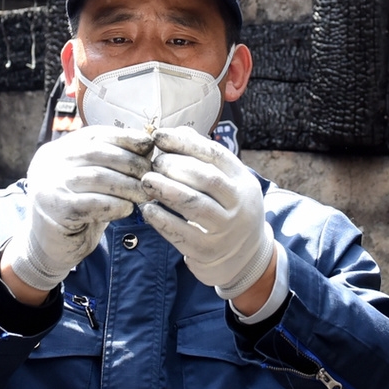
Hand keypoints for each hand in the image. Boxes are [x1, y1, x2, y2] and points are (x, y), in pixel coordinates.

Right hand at [3, 126, 154, 291]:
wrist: (49, 247)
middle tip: (151, 176)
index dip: (124, 137)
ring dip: (127, 185)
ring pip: (97, 177)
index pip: (94, 135)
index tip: (148, 144)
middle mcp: (50, 163)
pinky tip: (128, 209)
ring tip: (144, 195)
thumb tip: (147, 145)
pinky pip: (92, 203)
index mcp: (59, 150)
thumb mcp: (93, 182)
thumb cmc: (79, 212)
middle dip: (130, 162)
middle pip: (97, 153)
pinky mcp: (55, 209)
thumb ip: (111, 163)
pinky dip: (115, 205)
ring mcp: (49, 184)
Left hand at [140, 127, 275, 299]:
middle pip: (206, 179)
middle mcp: (239, 204)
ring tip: (146, 181)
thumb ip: (203, 158)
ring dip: (166, 190)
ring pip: (194, 205)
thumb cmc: (226, 209)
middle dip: (175, 166)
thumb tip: (174, 132)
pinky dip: (162, 219)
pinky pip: (182, 233)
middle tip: (153, 162)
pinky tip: (147, 209)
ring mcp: (225, 230)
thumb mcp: (227, 182)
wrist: (243, 256)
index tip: (159, 136)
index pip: (215, 155)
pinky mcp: (208, 251)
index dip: (185, 143)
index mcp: (243, 181)